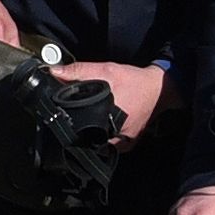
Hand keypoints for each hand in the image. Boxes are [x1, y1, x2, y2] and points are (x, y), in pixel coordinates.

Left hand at [52, 60, 168, 143]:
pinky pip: (108, 145)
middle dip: (77, 128)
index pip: (78, 129)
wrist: (160, 90)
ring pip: (97, 144)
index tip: (60, 117)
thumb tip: (54, 72)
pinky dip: (102, 136)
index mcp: (108, 118)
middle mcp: (116, 136)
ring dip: (89, 134)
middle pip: (86, 139)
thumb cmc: (134, 81)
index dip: (67, 123)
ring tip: (87, 121)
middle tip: (73, 117)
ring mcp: (123, 144)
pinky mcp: (127, 145)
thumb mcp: (106, 70)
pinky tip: (101, 125)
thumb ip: (79, 71)